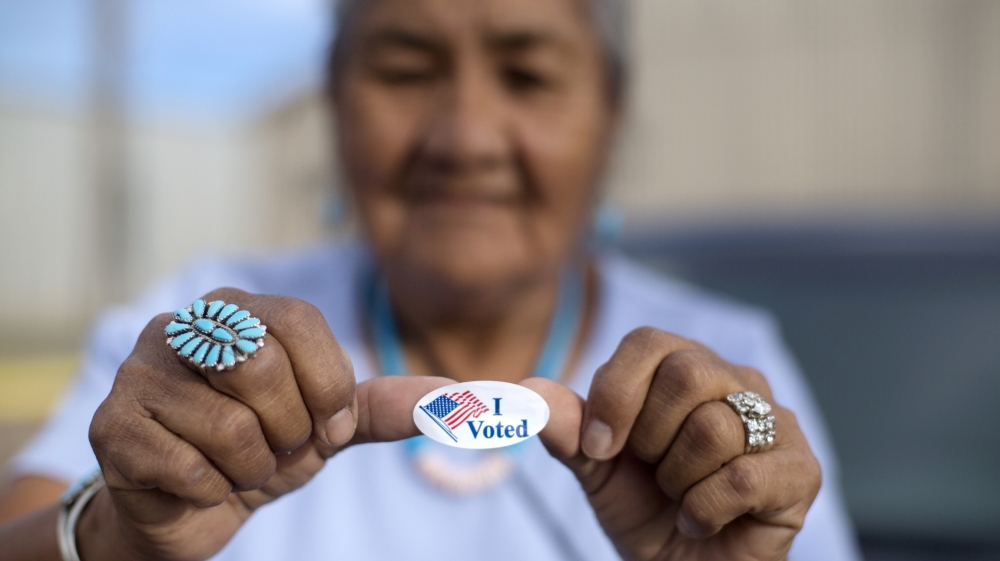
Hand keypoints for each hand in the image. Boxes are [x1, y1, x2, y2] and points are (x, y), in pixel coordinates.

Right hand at [83, 288, 449, 560]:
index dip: (326, 386)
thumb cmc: (263, 450)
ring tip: (234, 464)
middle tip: (275, 445)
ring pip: (227, 426)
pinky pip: (187, 466)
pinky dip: (210, 490)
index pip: (302, 324)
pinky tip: (194, 481)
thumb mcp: (330, 425)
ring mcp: (140, 370)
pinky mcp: (110, 425)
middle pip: (261, 366)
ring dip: (250, 467)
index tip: (324, 424)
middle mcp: (185, 324)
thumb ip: (389, 405)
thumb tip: (468, 397)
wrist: (189, 508)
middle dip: (287, 429)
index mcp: (243, 308)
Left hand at [525, 327, 820, 560]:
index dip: (614, 394)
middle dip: (649, 438)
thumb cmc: (643, 509)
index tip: (598, 448)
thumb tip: (528, 392)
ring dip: (677, 481)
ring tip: (680, 497)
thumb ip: (566, 427)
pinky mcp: (800, 470)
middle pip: (686, 373)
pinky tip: (700, 520)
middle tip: (652, 473)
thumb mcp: (593, 467)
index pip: (647, 342)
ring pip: (714, 428)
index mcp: (684, 365)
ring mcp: (776, 422)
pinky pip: (743, 477)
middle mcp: (736, 380)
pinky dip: (704, 510)